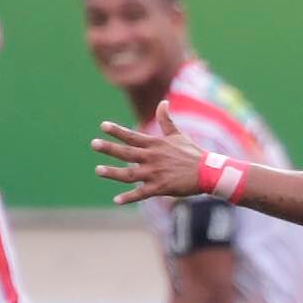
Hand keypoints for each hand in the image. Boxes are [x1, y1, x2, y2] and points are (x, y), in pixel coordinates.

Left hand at [90, 117, 209, 204]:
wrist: (208, 172)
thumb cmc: (192, 152)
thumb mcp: (178, 135)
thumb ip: (166, 120)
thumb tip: (163, 102)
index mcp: (155, 144)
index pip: (132, 136)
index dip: (117, 131)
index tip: (102, 126)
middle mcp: (152, 158)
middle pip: (126, 152)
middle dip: (109, 148)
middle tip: (94, 143)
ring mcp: (156, 173)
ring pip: (129, 174)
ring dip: (113, 172)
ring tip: (98, 170)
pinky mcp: (161, 188)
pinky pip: (141, 194)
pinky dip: (129, 197)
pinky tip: (117, 200)